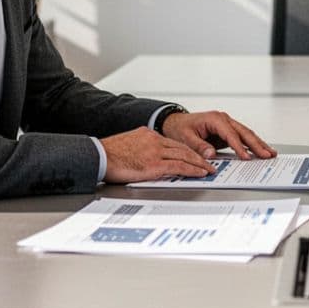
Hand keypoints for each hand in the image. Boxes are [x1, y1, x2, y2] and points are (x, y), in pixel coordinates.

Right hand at [101, 127, 216, 182]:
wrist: (99, 156)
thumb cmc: (108, 155)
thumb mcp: (127, 145)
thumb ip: (140, 148)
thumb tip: (145, 156)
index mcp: (147, 135)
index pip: (172, 142)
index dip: (186, 150)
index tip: (194, 155)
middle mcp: (154, 140)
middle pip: (182, 147)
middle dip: (198, 156)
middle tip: (209, 162)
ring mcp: (155, 152)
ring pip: (185, 155)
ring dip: (200, 163)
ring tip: (209, 169)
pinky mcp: (154, 164)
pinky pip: (179, 166)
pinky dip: (192, 170)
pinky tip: (200, 173)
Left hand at [161, 110, 275, 160]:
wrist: (176, 123)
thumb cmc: (180, 128)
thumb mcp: (185, 138)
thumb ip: (198, 146)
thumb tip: (211, 154)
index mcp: (214, 119)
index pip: (230, 134)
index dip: (239, 146)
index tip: (246, 157)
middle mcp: (223, 119)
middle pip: (244, 132)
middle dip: (257, 144)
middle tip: (267, 154)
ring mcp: (227, 124)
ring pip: (247, 134)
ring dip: (259, 144)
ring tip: (270, 153)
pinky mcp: (228, 131)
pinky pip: (243, 138)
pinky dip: (252, 144)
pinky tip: (261, 150)